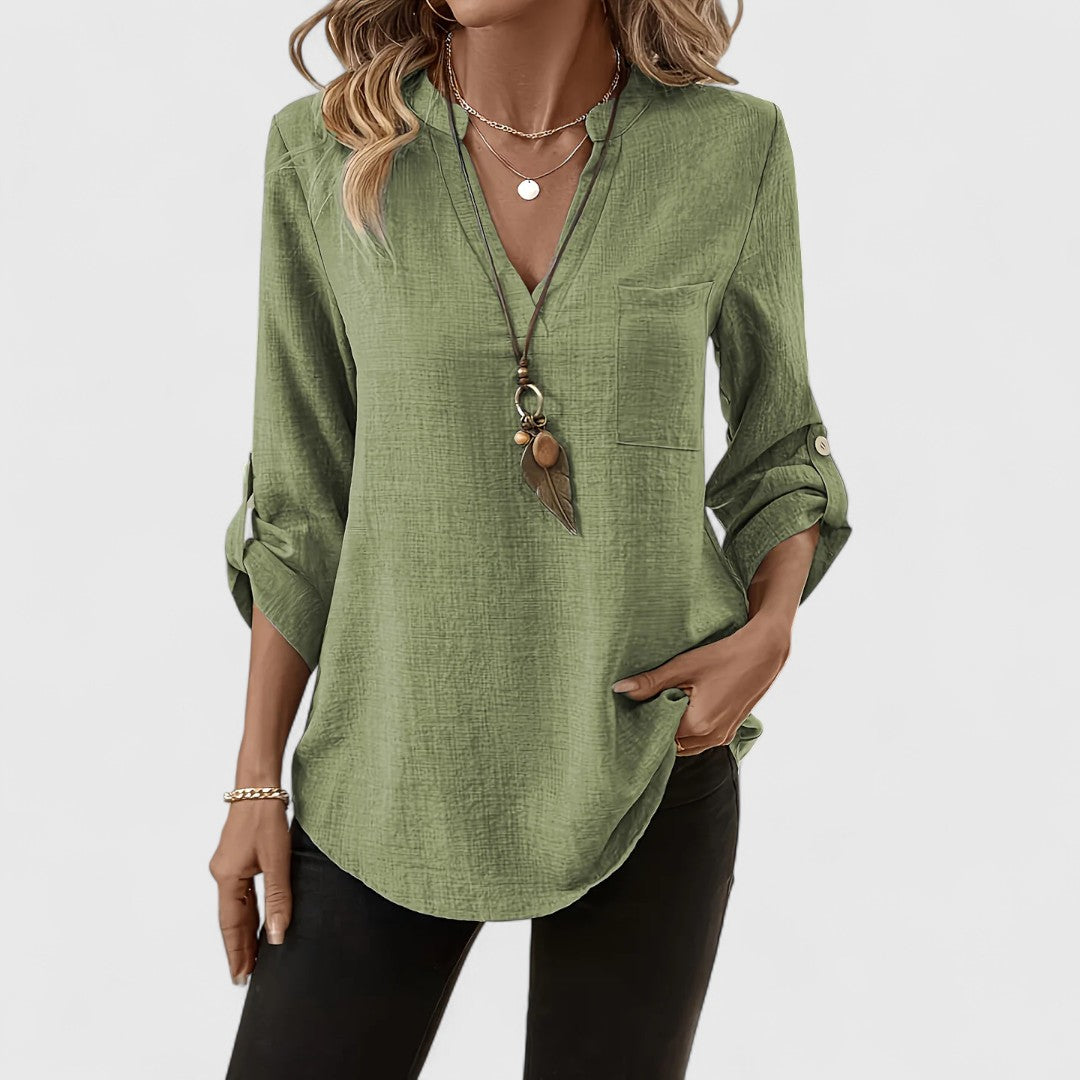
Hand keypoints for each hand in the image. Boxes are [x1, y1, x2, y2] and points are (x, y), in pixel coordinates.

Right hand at [208, 800, 292, 984]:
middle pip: (231, 920)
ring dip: (243, 932)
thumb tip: (277, 936)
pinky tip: (256, 922)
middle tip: (245, 977)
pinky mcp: (236, 859)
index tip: (239, 977)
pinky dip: (247, 912)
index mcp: (227, 878)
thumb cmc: (266, 819)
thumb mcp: (277, 860)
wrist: (258, 787)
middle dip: (239, 948)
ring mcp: (227, 866)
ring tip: (252, 957)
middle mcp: (222, 874)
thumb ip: (278, 899)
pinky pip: (240, 894)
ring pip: (236, 908)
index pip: (231, 926)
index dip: (236, 952)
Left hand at [612, 615, 792, 754]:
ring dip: (673, 730)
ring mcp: (723, 737)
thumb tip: (619, 689)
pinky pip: (700, 739)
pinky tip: (681, 708)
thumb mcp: (683, 666)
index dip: (643, 726)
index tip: (631, 714)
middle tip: (641, 710)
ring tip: (660, 707)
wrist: (764, 652)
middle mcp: (712, 738)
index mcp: (699, 725)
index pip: (659, 737)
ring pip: (686, 744)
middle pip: (672, 744)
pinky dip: (688, 729)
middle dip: (657, 730)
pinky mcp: (729, 730)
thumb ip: (651, 682)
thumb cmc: (725, 656)